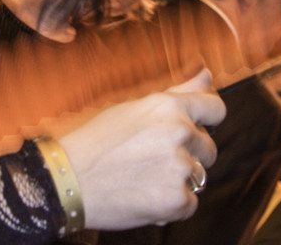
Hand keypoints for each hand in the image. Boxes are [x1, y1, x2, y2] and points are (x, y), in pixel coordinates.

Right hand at [57, 69, 225, 229]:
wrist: (64, 179)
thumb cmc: (94, 141)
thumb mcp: (132, 107)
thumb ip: (177, 92)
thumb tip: (207, 74)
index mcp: (168, 106)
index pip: (216, 109)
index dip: (208, 121)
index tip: (198, 128)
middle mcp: (179, 132)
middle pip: (208, 148)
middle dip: (188, 156)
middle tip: (152, 159)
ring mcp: (179, 166)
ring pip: (198, 177)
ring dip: (178, 181)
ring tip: (143, 177)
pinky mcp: (176, 199)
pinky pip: (190, 204)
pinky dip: (171, 205)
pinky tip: (144, 195)